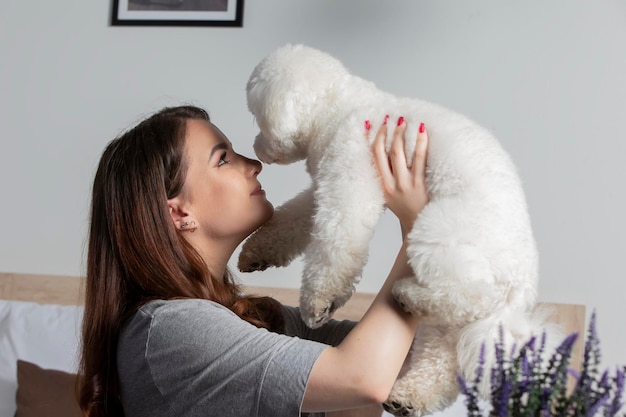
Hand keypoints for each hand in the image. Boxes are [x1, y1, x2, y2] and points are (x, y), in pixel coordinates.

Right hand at [369, 117, 428, 238]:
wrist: (418, 226)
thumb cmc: (404, 208)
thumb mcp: (388, 194)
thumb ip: (385, 176)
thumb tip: (384, 151)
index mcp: (381, 186)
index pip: (373, 156)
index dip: (372, 138)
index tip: (373, 123)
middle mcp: (391, 184)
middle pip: (385, 152)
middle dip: (387, 133)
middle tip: (391, 118)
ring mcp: (405, 184)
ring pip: (400, 153)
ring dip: (401, 134)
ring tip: (403, 121)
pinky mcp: (420, 185)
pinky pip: (420, 160)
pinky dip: (421, 143)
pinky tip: (422, 132)